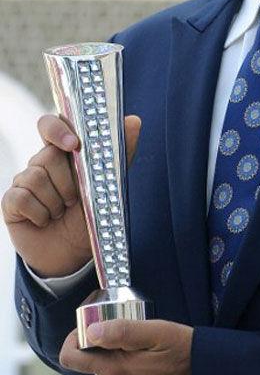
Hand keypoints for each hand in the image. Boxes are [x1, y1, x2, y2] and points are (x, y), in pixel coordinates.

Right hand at [1, 113, 141, 277]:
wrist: (72, 253)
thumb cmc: (90, 217)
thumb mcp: (109, 186)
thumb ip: (118, 154)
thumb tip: (133, 120)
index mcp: (64, 154)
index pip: (52, 125)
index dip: (58, 129)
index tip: (73, 145)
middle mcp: (42, 163)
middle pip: (48, 155)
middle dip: (67, 182)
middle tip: (75, 199)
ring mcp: (25, 181)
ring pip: (35, 177)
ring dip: (55, 202)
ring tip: (61, 213)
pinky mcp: (11, 201)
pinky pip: (21, 198)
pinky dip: (39, 214)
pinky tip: (44, 221)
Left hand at [59, 319, 193, 374]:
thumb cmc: (191, 356)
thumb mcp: (161, 333)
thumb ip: (123, 332)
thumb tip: (90, 332)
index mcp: (116, 370)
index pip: (71, 357)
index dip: (76, 338)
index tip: (94, 326)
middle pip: (95, 362)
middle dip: (108, 346)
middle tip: (136, 333)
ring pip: (112, 373)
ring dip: (123, 360)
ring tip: (151, 350)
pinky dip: (134, 373)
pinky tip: (157, 367)